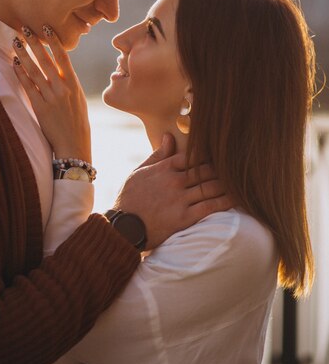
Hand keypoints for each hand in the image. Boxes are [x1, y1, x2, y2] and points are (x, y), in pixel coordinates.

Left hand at [12, 26, 90, 162]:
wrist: (74, 144)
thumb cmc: (76, 121)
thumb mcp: (78, 98)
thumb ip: (69, 82)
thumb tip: (60, 66)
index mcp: (74, 84)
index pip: (63, 57)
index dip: (54, 41)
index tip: (46, 27)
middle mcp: (62, 89)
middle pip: (46, 60)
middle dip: (35, 43)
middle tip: (25, 28)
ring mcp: (51, 98)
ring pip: (34, 71)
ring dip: (24, 54)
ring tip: (16, 41)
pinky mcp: (40, 108)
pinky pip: (28, 87)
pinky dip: (20, 73)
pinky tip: (15, 63)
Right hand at [115, 133, 233, 249]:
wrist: (122, 227)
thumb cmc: (129, 198)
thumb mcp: (139, 172)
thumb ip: (158, 155)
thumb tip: (169, 136)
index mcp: (164, 168)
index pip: (194, 155)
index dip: (209, 155)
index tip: (221, 154)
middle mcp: (174, 181)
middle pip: (206, 170)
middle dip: (222, 168)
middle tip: (237, 166)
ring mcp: (180, 199)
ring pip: (211, 187)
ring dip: (227, 184)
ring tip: (241, 181)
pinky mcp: (184, 218)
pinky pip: (210, 207)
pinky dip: (225, 202)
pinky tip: (236, 199)